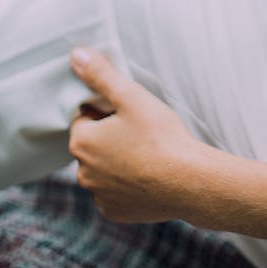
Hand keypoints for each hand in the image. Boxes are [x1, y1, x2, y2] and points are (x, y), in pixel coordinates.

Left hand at [68, 48, 204, 222]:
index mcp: (81, 142)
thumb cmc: (161, 135)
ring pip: (104, 169)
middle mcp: (83, 173)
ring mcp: (100, 196)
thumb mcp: (132, 96)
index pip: (85, 117)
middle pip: (94, 144)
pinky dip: (128, 184)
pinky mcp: (117, 212)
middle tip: (142, 131)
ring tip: (148, 152)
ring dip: (118, 161)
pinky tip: (149, 175)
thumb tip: (76, 54)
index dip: (107, 111)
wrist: (190, 181)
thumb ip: (102, 75)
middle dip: (111, 136)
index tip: (131, 113)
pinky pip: (116, 193)